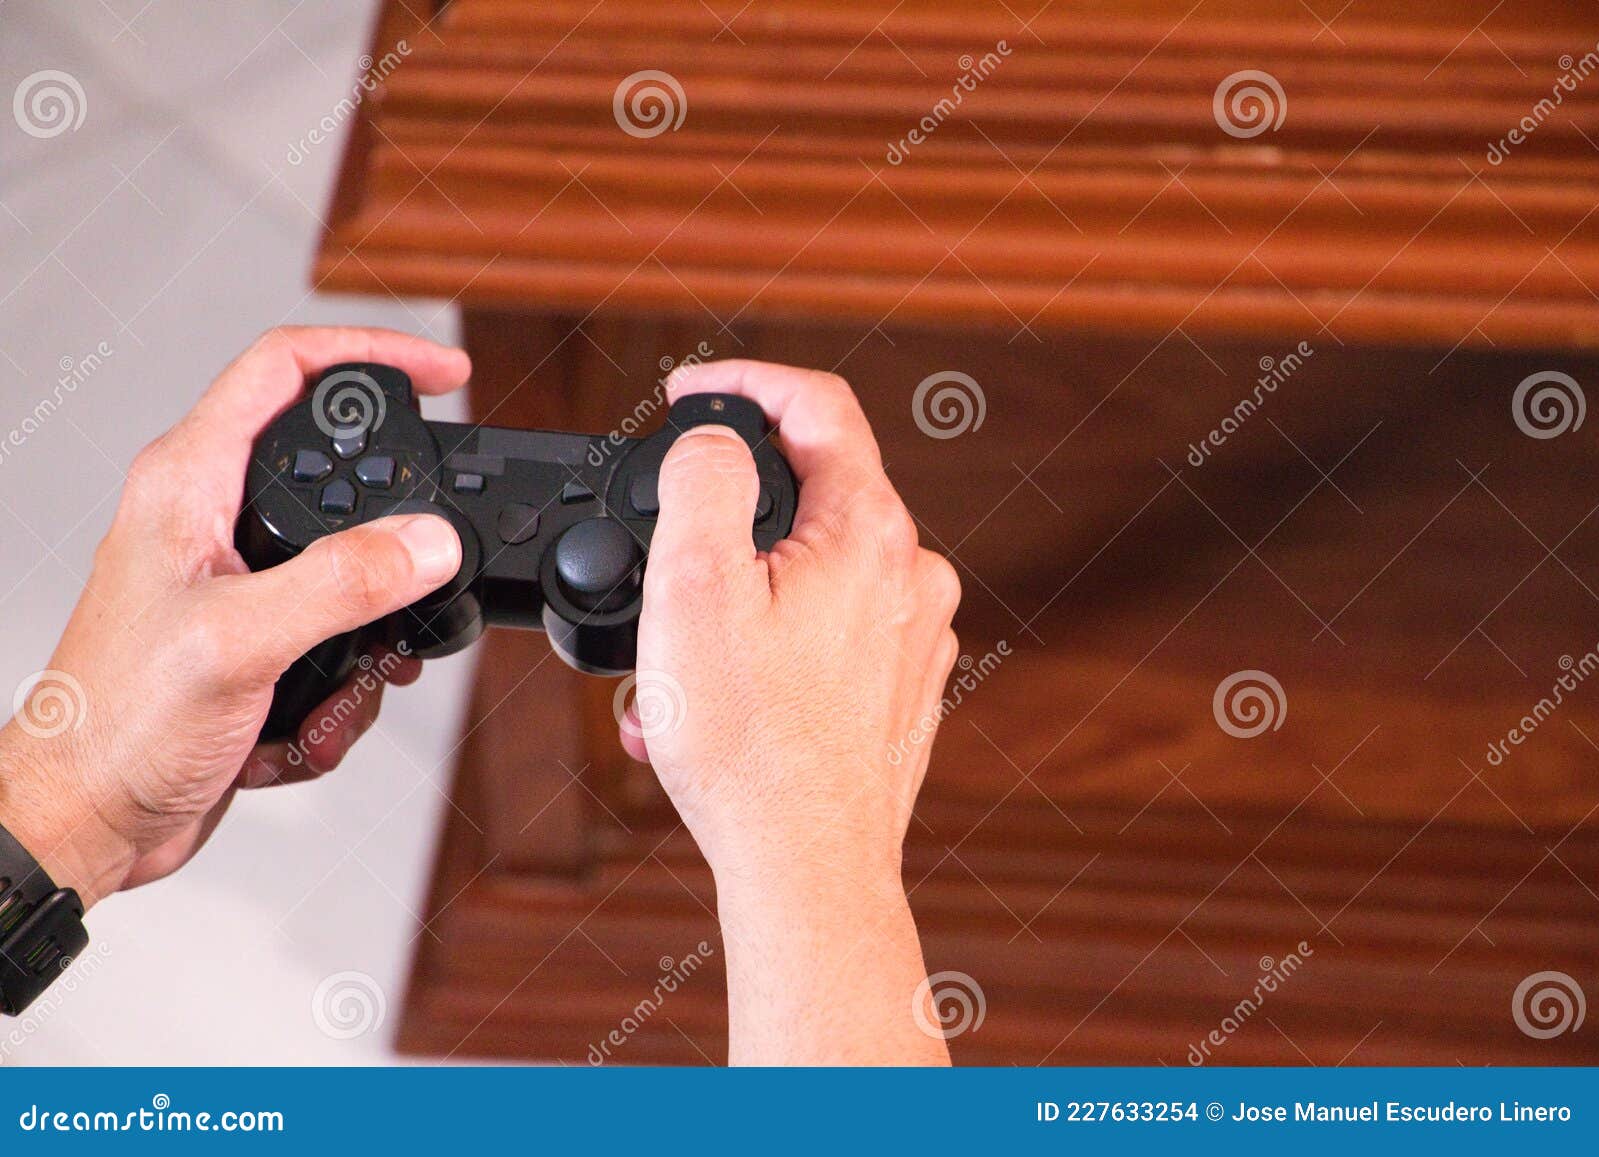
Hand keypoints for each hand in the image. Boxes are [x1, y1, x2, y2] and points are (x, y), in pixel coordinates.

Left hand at [0, 327, 467, 907]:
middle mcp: (211, 519)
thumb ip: (343, 582)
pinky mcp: (256, 639)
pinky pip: (339, 638)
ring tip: (347, 683)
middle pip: (338, 476)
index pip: (287, 368)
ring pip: (352, 570)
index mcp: (188, 482)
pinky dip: (342, 688)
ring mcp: (235, 580)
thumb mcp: (241, 642)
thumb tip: (429, 540)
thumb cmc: (114, 725)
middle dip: (392, 538)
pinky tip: (302, 727)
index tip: (446, 373)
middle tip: (428, 567)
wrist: (85, 819)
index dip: (373, 354)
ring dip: (370, 637)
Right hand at [620, 359, 961, 1063]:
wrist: (808, 869)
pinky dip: (768, 644)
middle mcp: (910, 573)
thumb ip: (704, 479)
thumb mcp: (694, 584)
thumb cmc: (751, 746)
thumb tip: (714, 438)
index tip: (688, 394)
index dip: (744, 382)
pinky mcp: (901, 687)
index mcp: (869, 530)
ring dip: (738, 595)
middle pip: (812, 490)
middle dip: (727, 514)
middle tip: (665, 555)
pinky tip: (718, 697)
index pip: (819, 402)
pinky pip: (827, 632)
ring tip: (677, 658)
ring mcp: (913, 634)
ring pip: (812, 570)